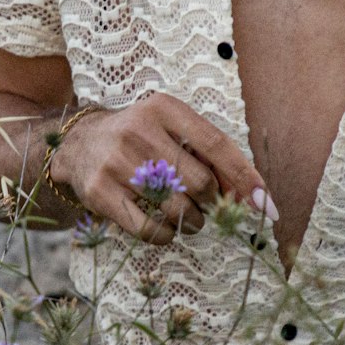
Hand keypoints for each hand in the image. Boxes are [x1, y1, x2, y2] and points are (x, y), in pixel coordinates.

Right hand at [51, 93, 277, 243]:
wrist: (78, 145)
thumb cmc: (141, 138)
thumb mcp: (172, 129)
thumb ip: (210, 155)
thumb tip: (251, 194)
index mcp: (164, 108)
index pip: (217, 145)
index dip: (245, 177)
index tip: (265, 205)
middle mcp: (139, 130)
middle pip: (200, 182)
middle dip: (214, 202)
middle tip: (210, 206)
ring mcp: (117, 161)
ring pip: (177, 208)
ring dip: (194, 222)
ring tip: (191, 218)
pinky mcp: (100, 191)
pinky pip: (148, 228)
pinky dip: (166, 236)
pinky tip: (167, 229)